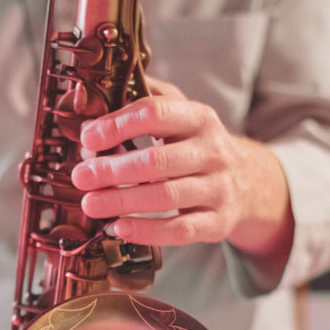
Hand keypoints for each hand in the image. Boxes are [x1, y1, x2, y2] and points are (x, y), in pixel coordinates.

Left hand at [71, 78, 292, 258]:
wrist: (248, 183)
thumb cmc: (197, 146)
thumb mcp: (181, 114)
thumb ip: (146, 99)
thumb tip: (94, 98)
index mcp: (200, 118)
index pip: (156, 114)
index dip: (117, 125)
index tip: (88, 139)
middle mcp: (213, 152)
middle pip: (156, 161)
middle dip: (112, 170)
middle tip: (81, 177)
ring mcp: (218, 189)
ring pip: (165, 197)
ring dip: (121, 201)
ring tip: (91, 203)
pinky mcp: (217, 222)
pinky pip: (179, 230)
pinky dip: (146, 231)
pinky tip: (119, 227)